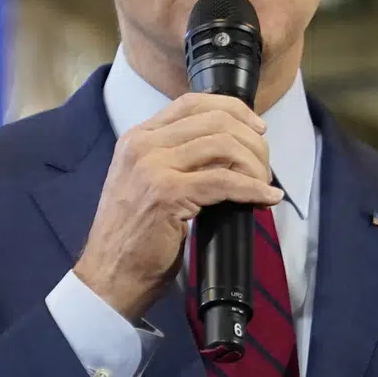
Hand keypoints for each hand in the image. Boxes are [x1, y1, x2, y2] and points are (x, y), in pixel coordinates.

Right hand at [73, 94, 279, 321]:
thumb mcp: (148, 183)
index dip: (233, 109)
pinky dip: (253, 189)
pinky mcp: (168, 194)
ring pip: (224, 146)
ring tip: (264, 185)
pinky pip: (225, 182)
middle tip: (265, 165)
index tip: (257, 129)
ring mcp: (153, 167)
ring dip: (255, 165)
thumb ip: (175, 160)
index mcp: (138, 138)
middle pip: (214, 120)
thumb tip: (228, 152)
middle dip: (251, 141)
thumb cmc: (133, 237)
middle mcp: (143, 145)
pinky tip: (267, 198)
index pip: (192, 102)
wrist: (110, 274)